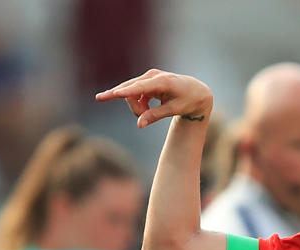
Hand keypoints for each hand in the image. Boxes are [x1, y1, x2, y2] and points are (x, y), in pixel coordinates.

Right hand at [95, 69, 212, 128]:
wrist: (196, 91)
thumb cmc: (187, 101)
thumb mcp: (174, 110)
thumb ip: (155, 116)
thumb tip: (139, 125)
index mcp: (163, 82)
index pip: (141, 87)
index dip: (127, 92)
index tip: (114, 94)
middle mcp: (153, 76)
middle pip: (130, 89)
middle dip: (130, 105)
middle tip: (103, 102)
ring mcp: (149, 77)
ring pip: (130, 92)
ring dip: (135, 106)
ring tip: (146, 115)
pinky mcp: (146, 81)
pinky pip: (134, 93)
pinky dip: (138, 103)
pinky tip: (146, 108)